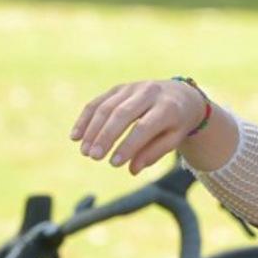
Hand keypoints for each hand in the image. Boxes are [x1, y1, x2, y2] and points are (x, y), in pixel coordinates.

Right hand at [71, 80, 205, 174]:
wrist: (182, 95)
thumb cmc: (177, 122)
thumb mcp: (174, 138)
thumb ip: (154, 152)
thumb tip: (132, 170)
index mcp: (167, 107)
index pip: (144, 127)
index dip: (128, 145)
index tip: (114, 163)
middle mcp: (149, 93)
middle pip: (121, 114)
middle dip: (105, 136)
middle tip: (94, 157)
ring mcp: (132, 87)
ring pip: (106, 107)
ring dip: (92, 130)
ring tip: (85, 151)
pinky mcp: (119, 88)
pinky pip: (98, 102)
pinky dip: (85, 119)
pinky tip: (76, 136)